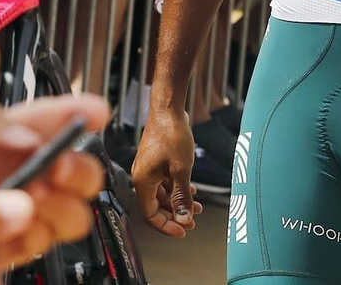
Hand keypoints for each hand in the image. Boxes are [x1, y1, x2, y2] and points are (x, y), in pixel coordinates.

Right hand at [132, 107, 202, 236]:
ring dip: (179, 201)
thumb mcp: (181, 169)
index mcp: (143, 181)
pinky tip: (192, 190)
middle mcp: (143, 176)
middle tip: (192, 222)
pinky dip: (177, 188)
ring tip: (197, 206)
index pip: (150, 214)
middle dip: (175, 215)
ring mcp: (149, 168)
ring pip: (163, 194)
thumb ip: (182, 196)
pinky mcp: (156, 161)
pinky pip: (165, 182)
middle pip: (156, 206)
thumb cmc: (171, 133)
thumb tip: (184, 218)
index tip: (183, 231)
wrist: (168, 108)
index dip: (166, 226)